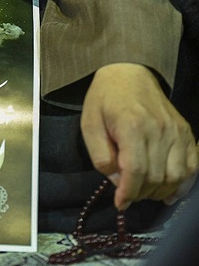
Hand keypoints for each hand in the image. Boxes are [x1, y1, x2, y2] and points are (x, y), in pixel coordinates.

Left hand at [81, 63, 196, 210]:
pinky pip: (191, 165)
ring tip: (144, 193)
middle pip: (156, 176)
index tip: (120, 204)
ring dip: (160, 191)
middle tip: (128, 196)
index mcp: (132, 126)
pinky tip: (169, 191)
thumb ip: (100, 155)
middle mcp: (159, 130)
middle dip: (141, 193)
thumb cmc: (104, 100)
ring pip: (176, 175)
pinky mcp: (186, 132)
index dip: (128, 193)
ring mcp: (176, 131)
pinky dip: (183, 183)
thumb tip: (116, 181)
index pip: (135, 170)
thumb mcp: (89, 125)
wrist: (128, 74)